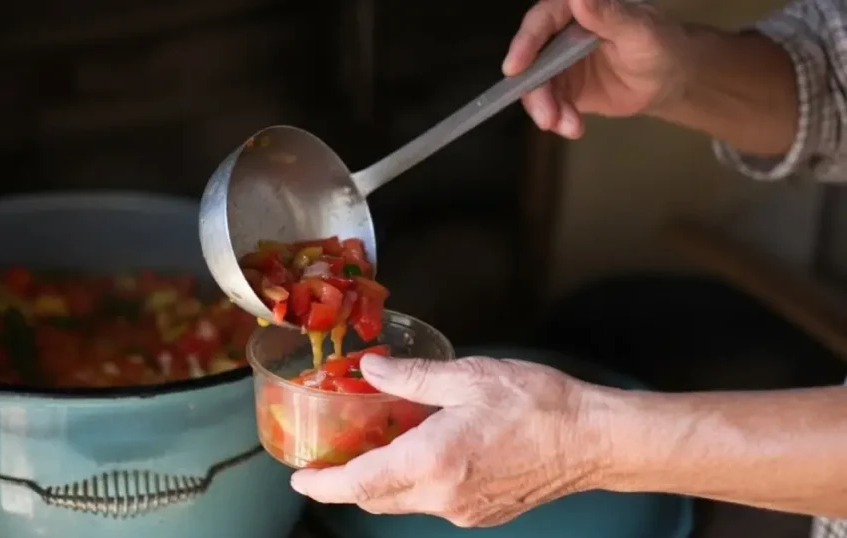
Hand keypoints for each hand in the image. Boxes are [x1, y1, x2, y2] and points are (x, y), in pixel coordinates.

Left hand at [289, 354, 610, 527]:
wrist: (594, 440)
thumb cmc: (538, 404)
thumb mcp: (470, 377)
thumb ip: (412, 377)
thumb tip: (370, 367)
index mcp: (433, 461)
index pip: (360, 484)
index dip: (324, 485)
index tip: (301, 478)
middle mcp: (442, 496)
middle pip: (376, 498)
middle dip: (348, 481)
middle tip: (334, 452)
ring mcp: (463, 511)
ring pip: (404, 502)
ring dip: (383, 480)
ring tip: (378, 443)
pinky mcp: (482, 514)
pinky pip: (432, 503)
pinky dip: (414, 483)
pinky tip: (422, 452)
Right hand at [504, 0, 691, 138]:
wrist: (670, 80)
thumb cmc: (661, 45)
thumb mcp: (638, 30)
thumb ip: (608, 14)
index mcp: (577, 9)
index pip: (542, 21)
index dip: (525, 43)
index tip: (514, 68)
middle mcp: (561, 34)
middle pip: (532, 60)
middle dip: (535, 91)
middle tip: (545, 117)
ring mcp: (560, 63)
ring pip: (537, 87)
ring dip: (547, 110)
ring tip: (568, 127)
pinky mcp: (564, 89)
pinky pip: (550, 104)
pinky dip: (558, 119)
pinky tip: (574, 128)